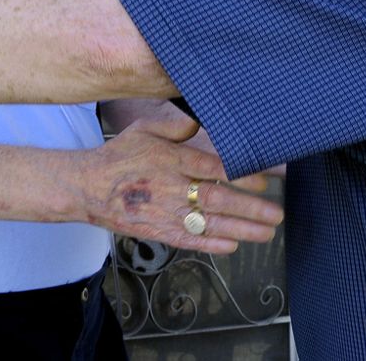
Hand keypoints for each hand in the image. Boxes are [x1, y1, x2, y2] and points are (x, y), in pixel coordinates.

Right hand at [76, 118, 282, 253]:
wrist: (88, 187)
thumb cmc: (120, 156)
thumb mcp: (145, 130)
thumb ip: (176, 126)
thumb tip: (201, 119)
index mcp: (170, 160)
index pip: (212, 169)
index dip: (241, 176)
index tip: (264, 181)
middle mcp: (171, 188)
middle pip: (217, 200)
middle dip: (250, 208)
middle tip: (276, 213)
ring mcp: (165, 213)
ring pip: (209, 224)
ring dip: (241, 230)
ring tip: (266, 233)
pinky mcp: (158, 232)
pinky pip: (189, 240)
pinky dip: (212, 245)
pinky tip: (233, 246)